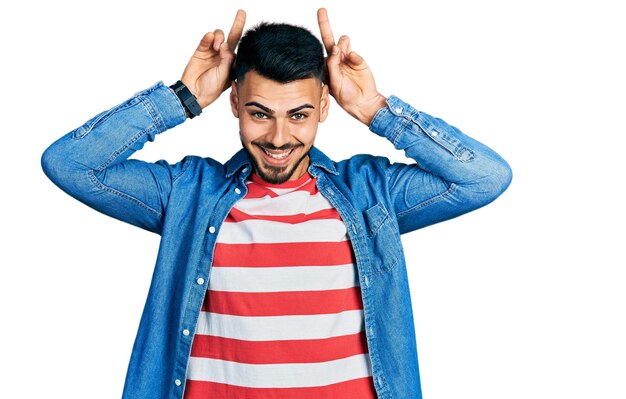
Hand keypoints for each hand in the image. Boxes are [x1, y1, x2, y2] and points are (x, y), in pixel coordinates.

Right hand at [180, 10, 246, 108]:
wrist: (194, 93)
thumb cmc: (211, 88)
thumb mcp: (225, 76)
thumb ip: (227, 59)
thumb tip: (225, 44)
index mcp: (233, 64)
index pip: (241, 49)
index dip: (245, 40)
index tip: (251, 34)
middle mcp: (224, 56)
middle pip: (233, 37)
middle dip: (238, 23)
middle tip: (241, 12)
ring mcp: (212, 52)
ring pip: (219, 36)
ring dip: (220, 37)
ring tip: (217, 47)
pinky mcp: (201, 50)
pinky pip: (207, 38)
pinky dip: (209, 37)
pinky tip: (210, 39)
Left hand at [317, 8, 386, 125]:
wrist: (364, 102)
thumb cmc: (346, 97)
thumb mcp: (334, 84)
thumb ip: (333, 66)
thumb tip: (334, 49)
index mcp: (326, 68)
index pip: (319, 53)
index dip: (314, 45)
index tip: (311, 34)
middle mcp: (335, 61)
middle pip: (328, 40)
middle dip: (324, 24)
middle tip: (321, 10)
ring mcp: (346, 58)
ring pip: (341, 42)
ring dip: (341, 44)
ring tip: (342, 54)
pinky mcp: (357, 59)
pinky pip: (353, 51)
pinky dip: (353, 55)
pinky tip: (352, 60)